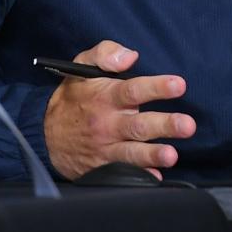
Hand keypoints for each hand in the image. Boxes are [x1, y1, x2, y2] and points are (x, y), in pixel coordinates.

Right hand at [43, 40, 195, 179]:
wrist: (43, 134)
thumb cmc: (72, 97)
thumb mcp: (81, 67)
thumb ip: (106, 54)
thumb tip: (130, 56)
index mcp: (105, 96)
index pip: (133, 90)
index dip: (156, 87)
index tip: (179, 85)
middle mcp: (107, 123)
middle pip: (139, 125)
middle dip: (165, 125)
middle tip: (188, 125)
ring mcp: (105, 147)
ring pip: (132, 152)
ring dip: (153, 154)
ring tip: (172, 155)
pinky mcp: (103, 167)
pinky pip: (122, 173)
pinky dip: (138, 176)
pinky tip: (154, 177)